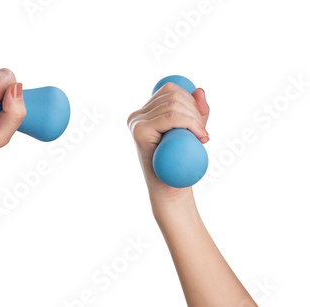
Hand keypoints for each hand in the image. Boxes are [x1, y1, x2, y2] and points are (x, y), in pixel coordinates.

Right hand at [127, 82, 209, 203]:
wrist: (170, 189)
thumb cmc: (179, 163)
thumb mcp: (192, 132)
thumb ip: (197, 111)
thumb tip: (199, 90)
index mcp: (145, 112)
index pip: (170, 90)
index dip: (190, 99)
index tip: (200, 122)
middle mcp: (136, 115)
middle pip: (172, 95)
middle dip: (194, 110)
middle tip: (203, 133)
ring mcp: (135, 122)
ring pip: (173, 105)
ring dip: (194, 119)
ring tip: (202, 137)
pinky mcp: (139, 131)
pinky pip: (170, 117)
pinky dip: (190, 123)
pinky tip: (200, 135)